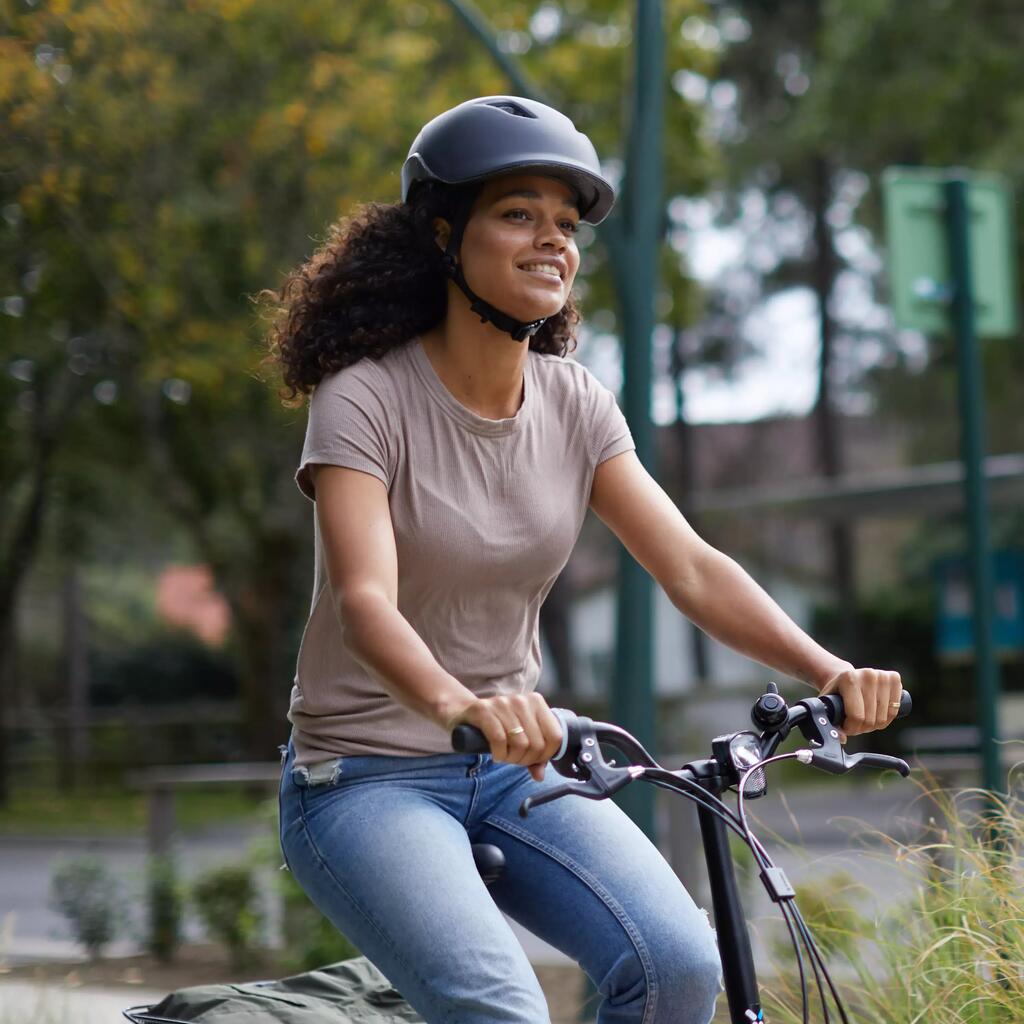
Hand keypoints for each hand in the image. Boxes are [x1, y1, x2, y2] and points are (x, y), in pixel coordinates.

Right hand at [444, 692, 562, 780]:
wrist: (463, 713)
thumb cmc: (497, 726)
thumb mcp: (520, 737)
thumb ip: (534, 756)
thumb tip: (540, 775)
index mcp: (537, 702)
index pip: (555, 736)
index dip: (546, 755)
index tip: (533, 759)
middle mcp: (522, 700)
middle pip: (537, 744)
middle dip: (525, 760)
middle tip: (514, 759)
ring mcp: (503, 703)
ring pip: (520, 743)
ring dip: (511, 758)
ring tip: (504, 756)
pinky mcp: (483, 710)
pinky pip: (500, 739)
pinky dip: (499, 754)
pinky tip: (496, 754)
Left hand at [817, 667, 902, 743]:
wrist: (848, 676)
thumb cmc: (837, 691)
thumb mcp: (828, 704)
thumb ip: (831, 722)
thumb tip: (842, 739)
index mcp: (849, 679)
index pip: (856, 716)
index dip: (851, 728)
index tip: (845, 726)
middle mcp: (868, 675)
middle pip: (870, 719)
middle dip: (861, 728)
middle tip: (855, 723)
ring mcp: (883, 676)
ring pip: (883, 718)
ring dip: (874, 725)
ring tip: (864, 718)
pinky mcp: (895, 678)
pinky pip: (894, 711)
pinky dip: (886, 718)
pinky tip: (876, 713)